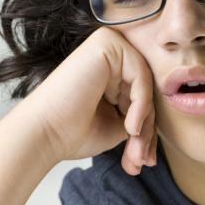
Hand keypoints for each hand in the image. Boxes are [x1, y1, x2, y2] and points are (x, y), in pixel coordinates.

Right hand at [25, 26, 156, 174]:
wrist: (45, 135)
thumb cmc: (76, 131)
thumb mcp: (120, 125)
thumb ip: (143, 116)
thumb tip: (160, 134)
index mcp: (111, 69)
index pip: (143, 94)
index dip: (146, 128)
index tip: (143, 159)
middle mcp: (111, 52)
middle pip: (146, 90)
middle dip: (146, 129)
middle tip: (141, 160)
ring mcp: (109, 44)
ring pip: (146, 85)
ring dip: (144, 123)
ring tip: (135, 150)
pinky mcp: (107, 44)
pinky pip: (140, 76)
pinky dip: (141, 105)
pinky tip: (131, 127)